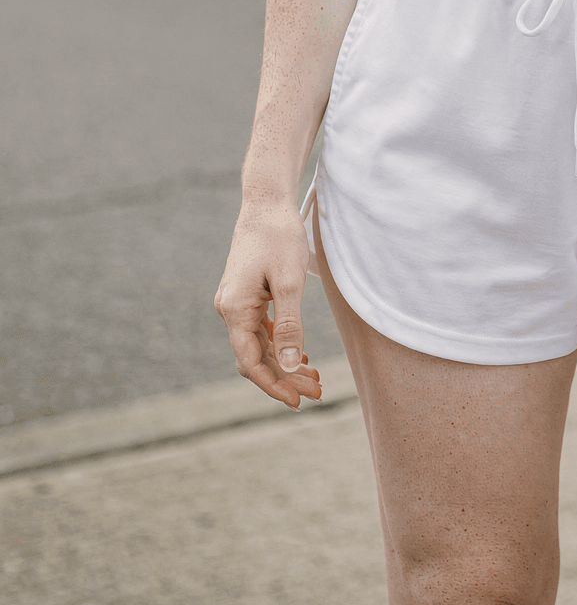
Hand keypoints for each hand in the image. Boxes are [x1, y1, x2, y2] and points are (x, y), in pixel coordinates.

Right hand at [214, 200, 322, 409]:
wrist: (266, 202)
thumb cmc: (279, 236)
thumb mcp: (289, 281)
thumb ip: (289, 324)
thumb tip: (287, 364)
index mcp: (235, 309)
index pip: (250, 362)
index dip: (274, 385)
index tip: (298, 402)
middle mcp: (230, 309)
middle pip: (256, 356)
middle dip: (284, 377)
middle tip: (317, 393)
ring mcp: (237, 302)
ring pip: (260, 344)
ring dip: (285, 362)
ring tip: (315, 378)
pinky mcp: (247, 294)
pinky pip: (261, 329)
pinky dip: (281, 343)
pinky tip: (301, 354)